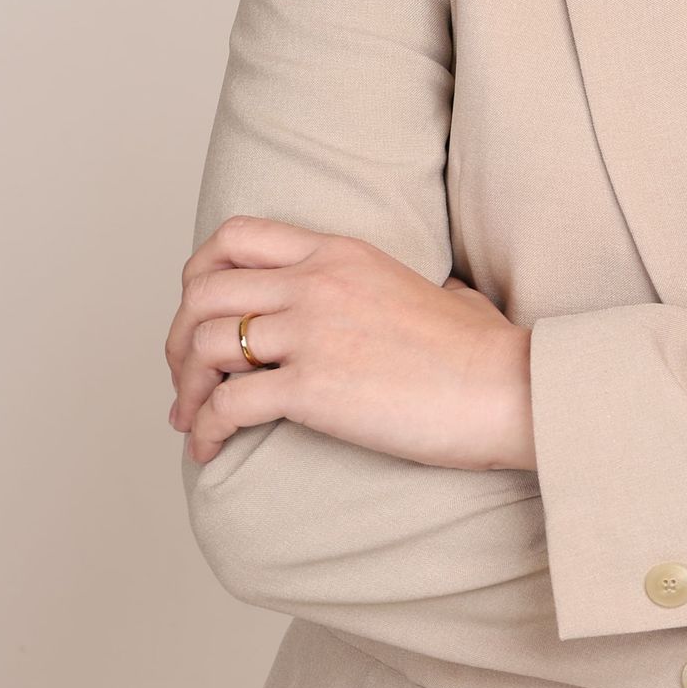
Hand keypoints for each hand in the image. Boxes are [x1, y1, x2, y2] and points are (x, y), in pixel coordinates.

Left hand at [166, 214, 534, 470]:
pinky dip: (206, 430)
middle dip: (178, 339)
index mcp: (339, 252)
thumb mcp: (443, 292)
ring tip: (191, 421)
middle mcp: (315, 282)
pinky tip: (209, 451)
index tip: (199, 317)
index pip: (236, 236)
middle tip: (183, 380)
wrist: (508, 389)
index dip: (199, 275)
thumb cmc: (485, 353)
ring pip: (204, 345)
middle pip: (203, 291)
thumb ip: (418, 287)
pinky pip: (227, 404)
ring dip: (185, 389)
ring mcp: (310, 331)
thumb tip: (444, 298)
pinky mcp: (311, 387)